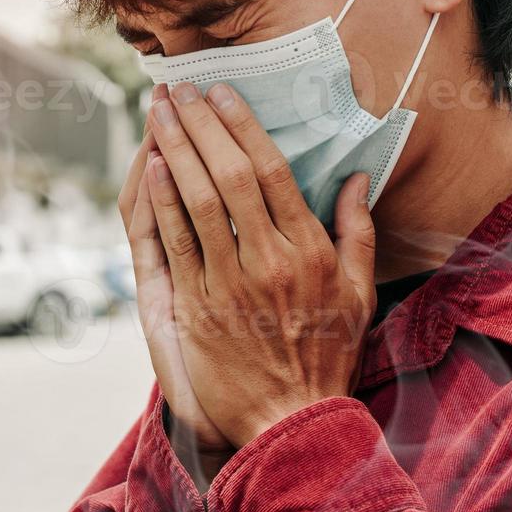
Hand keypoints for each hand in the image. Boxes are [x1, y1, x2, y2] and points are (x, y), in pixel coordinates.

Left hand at [146, 81, 376, 448]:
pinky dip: (162, 201)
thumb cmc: (327, 356)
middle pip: (229, 176)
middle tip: (179, 88)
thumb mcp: (360, 293)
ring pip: (198, 202)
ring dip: (174, 151)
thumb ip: (357, 230)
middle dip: (200, 126)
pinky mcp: (198, 307)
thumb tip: (356, 175)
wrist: (291, 422)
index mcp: (311, 251)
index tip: (222, 93)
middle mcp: (270, 261)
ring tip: (158, 112)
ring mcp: (230, 284)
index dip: (243, 126)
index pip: (272, 172)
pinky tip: (150, 167)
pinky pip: (176, 243)